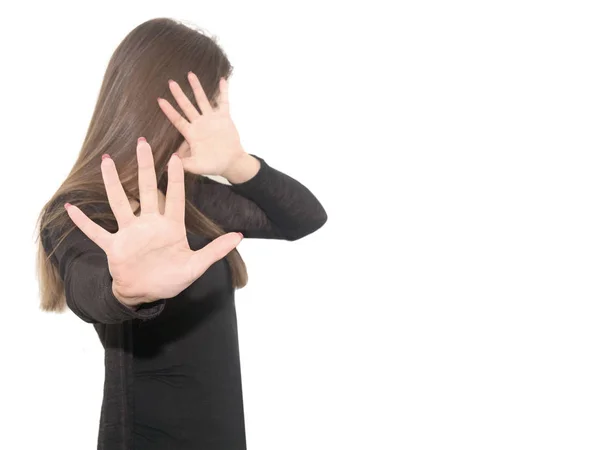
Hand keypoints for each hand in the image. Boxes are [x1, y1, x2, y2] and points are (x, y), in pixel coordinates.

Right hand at [64, 138, 242, 306]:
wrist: (146, 294)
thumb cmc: (171, 279)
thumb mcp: (196, 266)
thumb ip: (216, 250)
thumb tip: (239, 237)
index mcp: (171, 228)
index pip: (175, 197)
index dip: (177, 178)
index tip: (177, 156)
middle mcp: (149, 224)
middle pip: (147, 190)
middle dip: (145, 167)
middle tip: (141, 142)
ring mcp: (130, 233)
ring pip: (119, 203)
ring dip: (112, 184)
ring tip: (105, 162)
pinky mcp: (114, 246)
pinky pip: (96, 232)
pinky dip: (83, 222)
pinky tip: (70, 208)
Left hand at [157, 72, 245, 176]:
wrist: (231, 163)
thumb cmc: (213, 165)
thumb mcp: (197, 166)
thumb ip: (184, 164)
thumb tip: (167, 164)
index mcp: (191, 133)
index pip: (177, 119)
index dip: (169, 110)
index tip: (159, 100)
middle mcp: (199, 123)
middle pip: (187, 106)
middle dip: (179, 94)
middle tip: (170, 82)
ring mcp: (212, 119)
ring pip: (202, 100)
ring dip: (197, 88)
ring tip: (190, 74)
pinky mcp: (224, 118)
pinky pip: (224, 102)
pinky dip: (223, 91)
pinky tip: (222, 80)